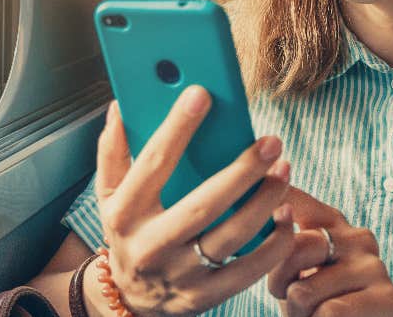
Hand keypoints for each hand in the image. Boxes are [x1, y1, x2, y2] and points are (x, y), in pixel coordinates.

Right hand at [92, 87, 296, 316]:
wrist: (129, 298)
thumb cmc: (127, 232)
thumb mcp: (108, 194)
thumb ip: (113, 151)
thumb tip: (120, 107)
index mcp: (124, 213)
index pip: (153, 164)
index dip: (177, 128)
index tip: (202, 94)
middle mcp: (151, 246)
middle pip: (203, 206)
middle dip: (242, 171)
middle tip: (270, 141)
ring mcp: (179, 274)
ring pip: (231, 237)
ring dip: (264, 202)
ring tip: (283, 170)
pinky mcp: (205, 296)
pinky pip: (247, 271)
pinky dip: (272, 244)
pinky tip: (284, 215)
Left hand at [267, 188, 392, 316]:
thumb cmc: (315, 308)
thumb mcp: (291, 272)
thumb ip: (282, 241)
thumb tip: (266, 195)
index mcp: (333, 224)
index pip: (295, 202)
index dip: (273, 210)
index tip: (262, 217)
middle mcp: (357, 236)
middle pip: (292, 248)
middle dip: (279, 283)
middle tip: (295, 301)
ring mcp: (375, 266)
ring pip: (303, 291)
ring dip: (300, 315)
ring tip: (316, 316)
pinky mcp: (389, 298)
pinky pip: (329, 312)